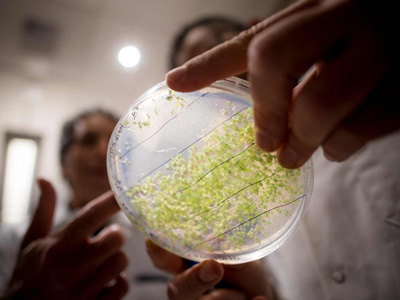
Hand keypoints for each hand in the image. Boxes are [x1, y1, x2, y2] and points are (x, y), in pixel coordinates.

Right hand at [2, 179, 128, 299]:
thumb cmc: (30, 273)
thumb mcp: (32, 241)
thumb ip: (44, 210)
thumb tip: (44, 180)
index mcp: (58, 246)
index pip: (90, 216)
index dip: (110, 201)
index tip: (125, 192)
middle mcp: (71, 266)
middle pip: (116, 238)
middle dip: (116, 236)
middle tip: (109, 238)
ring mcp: (82, 288)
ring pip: (121, 261)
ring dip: (117, 260)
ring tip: (103, 262)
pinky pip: (122, 286)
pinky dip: (118, 282)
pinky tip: (104, 281)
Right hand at [146, 240, 273, 299]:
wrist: (260, 295)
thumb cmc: (244, 273)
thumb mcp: (239, 258)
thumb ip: (226, 250)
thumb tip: (217, 239)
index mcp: (185, 267)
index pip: (163, 260)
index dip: (157, 251)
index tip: (154, 240)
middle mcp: (186, 289)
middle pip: (176, 289)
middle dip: (193, 279)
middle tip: (214, 268)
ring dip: (226, 296)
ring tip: (242, 291)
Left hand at [166, 0, 398, 167]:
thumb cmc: (354, 41)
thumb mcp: (309, 38)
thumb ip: (261, 55)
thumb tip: (185, 79)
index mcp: (315, 8)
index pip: (255, 40)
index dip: (209, 65)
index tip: (176, 85)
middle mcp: (347, 17)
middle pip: (277, 60)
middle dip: (267, 113)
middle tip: (267, 146)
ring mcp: (382, 50)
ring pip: (321, 107)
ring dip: (306, 141)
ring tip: (298, 150)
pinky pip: (360, 130)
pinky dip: (339, 147)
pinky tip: (335, 143)